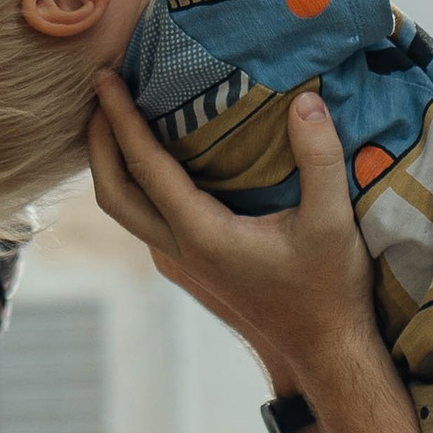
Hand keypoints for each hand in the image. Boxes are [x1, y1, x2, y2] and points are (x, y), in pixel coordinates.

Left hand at [87, 73, 373, 375]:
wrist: (325, 354)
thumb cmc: (330, 291)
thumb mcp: (333, 221)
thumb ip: (320, 159)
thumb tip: (305, 100)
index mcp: (203, 236)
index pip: (146, 168)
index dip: (122, 119)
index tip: (105, 78)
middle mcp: (181, 251)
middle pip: (114, 194)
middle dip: (99, 140)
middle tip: (101, 91)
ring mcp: (182, 264)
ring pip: (126, 211)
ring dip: (114, 164)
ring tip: (120, 118)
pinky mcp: (192, 269)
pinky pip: (148, 220)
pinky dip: (138, 184)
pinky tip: (161, 162)